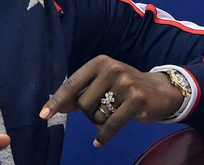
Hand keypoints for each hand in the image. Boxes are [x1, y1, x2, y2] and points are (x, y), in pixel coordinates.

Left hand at [39, 56, 184, 146]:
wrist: (159, 90)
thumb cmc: (124, 87)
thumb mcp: (103, 82)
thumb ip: (81, 93)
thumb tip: (56, 108)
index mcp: (100, 62)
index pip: (72, 83)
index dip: (57, 100)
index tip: (43, 115)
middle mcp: (112, 68)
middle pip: (83, 103)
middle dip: (89, 114)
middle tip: (104, 110)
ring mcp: (125, 83)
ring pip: (97, 115)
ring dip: (100, 123)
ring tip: (113, 114)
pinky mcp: (136, 99)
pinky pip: (111, 125)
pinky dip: (103, 136)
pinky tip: (99, 141)